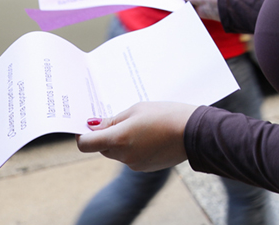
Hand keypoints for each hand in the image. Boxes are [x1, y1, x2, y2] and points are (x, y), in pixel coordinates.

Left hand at [77, 101, 196, 171]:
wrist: (195, 132)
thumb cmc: (166, 115)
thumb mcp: (137, 110)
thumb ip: (113, 120)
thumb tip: (93, 126)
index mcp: (118, 139)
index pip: (85, 144)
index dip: (83, 134)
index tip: (89, 124)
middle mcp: (123, 155)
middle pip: (101, 148)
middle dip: (106, 135)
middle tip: (121, 119)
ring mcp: (134, 164)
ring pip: (117, 152)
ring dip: (121, 141)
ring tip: (142, 126)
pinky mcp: (145, 167)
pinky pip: (131, 157)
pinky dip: (135, 147)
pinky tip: (151, 136)